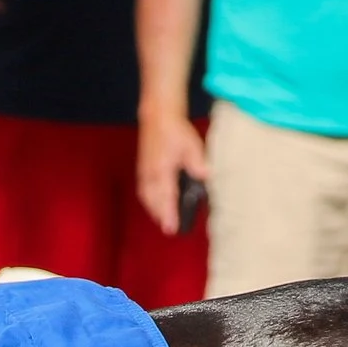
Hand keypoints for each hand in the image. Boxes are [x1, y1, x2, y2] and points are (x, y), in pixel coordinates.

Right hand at [137, 114, 209, 234]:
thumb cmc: (176, 131)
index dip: (169, 214)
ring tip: (162, 221)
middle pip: (154, 202)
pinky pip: (143, 191)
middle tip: (170, 229)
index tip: (172, 228)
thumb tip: (205, 176)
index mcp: (163, 169)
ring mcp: (144, 172)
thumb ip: (197, 162)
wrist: (158, 117)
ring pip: (147, 198)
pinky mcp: (142, 170)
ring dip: (154, 210)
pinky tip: (155, 205)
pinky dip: (149, 201)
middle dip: (161, 216)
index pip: (166, 197)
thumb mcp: (192, 145)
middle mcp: (151, 174)